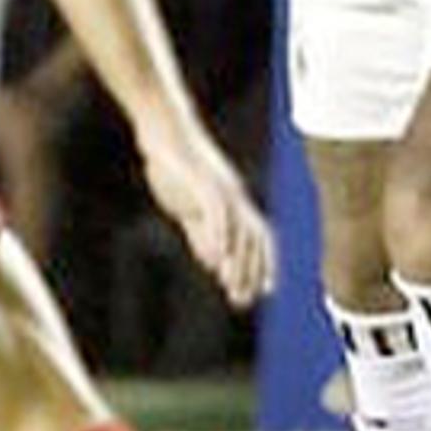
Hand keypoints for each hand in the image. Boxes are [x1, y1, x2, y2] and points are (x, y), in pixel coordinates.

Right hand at [132, 110, 274, 306]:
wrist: (165, 130)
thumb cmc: (175, 166)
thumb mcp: (190, 206)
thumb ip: (202, 233)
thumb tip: (214, 261)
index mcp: (235, 201)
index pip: (258, 237)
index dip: (264, 264)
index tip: (265, 291)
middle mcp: (236, 196)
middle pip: (253, 238)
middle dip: (251, 272)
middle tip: (243, 301)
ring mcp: (223, 188)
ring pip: (238, 229)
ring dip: (237, 261)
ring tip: (230, 287)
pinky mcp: (204, 182)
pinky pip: (217, 212)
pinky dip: (219, 236)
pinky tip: (215, 258)